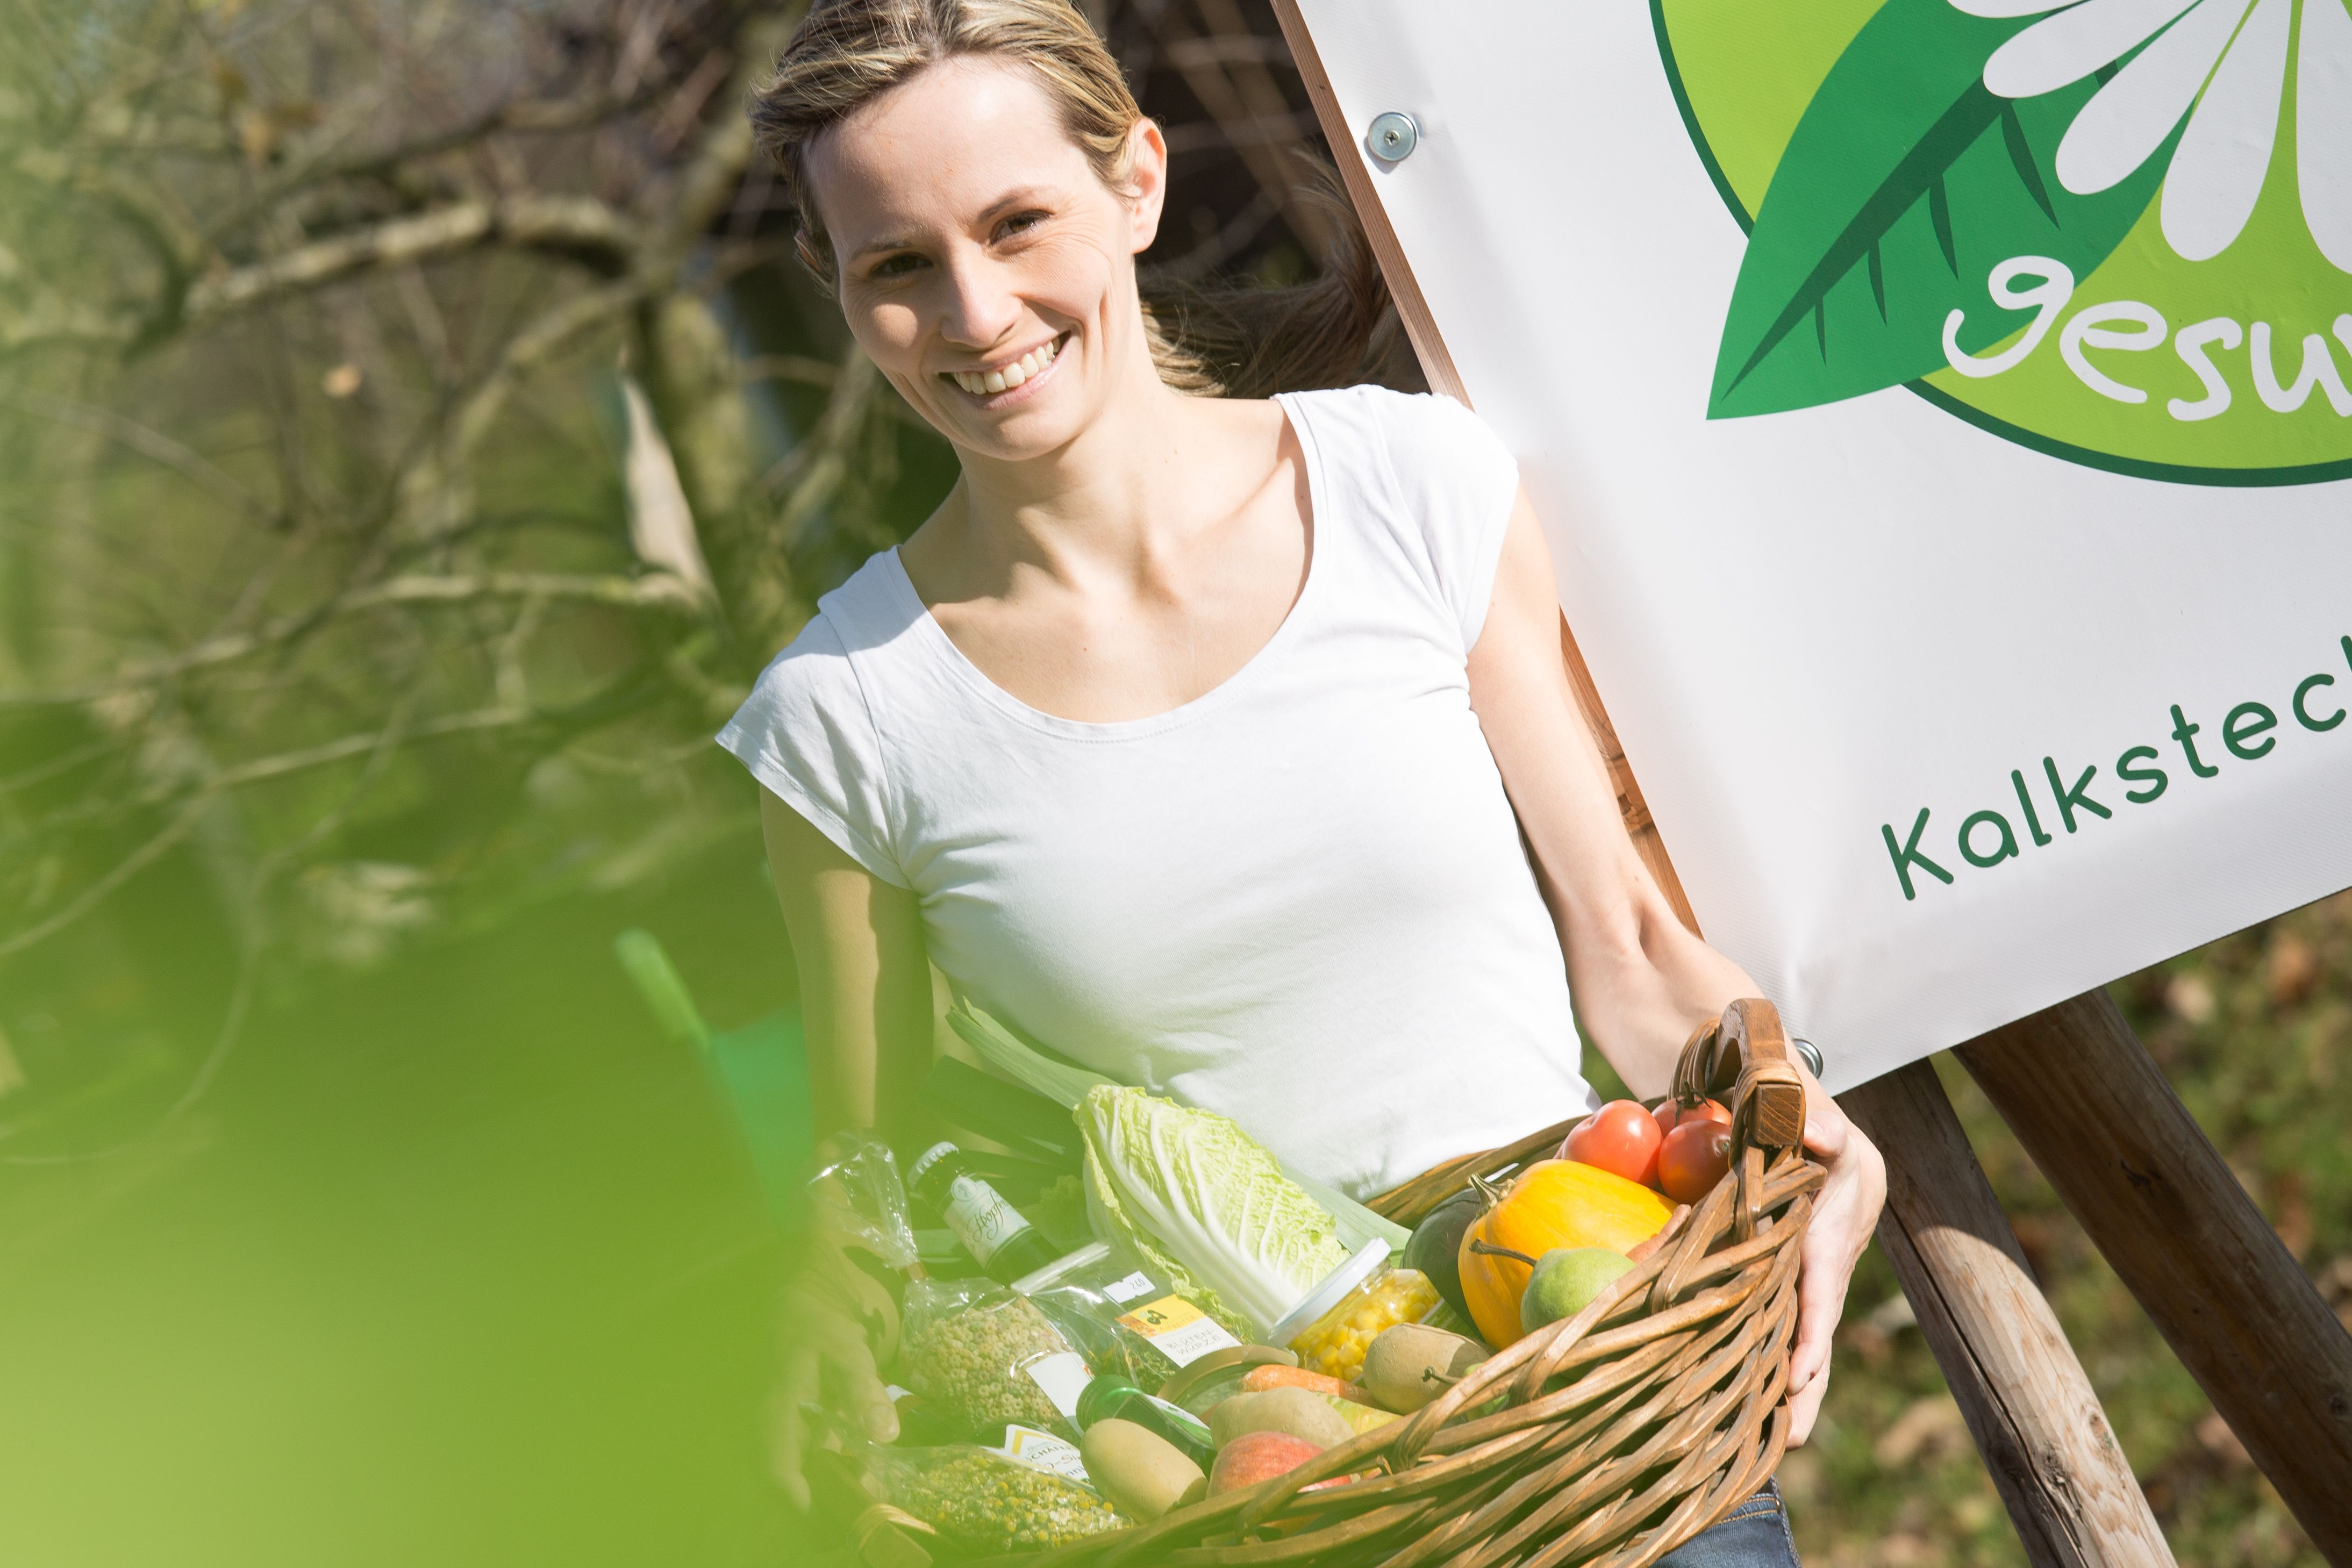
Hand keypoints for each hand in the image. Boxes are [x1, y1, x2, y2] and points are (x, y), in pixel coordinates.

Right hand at [772, 1252, 899, 1509]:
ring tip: (870, 1508)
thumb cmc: (822, 1324)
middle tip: (862, 1521)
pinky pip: (817, 1461)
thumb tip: (885, 1436)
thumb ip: (863, 1390)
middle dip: (824, 1508)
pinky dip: (840, 1474)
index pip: (776, 1469)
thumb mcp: (847, 1348)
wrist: (806, 1301)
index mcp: (778, 1409)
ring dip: (834, 1493)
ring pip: (805, 1474)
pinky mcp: (803, 1428)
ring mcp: (789, 1429)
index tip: (831, 1522)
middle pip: (792, 1483)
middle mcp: (777, 1427)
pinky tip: (868, 1482)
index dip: (799, 1502)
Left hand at [1783, 1064, 1884, 1445]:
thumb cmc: (1815, 1127)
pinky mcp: (1792, 1283)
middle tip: (1794, 1439)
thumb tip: (1817, 1131)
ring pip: (1805, 1340)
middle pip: (1818, 1331)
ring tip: (1786, 1446)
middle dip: (1809, 1385)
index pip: (1820, 1289)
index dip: (1811, 1333)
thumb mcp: (1817, 1120)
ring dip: (1798, 1392)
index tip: (1798, 1375)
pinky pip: (1786, 1328)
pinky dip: (1781, 1367)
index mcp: (1830, 1233)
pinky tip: (1762, 1407)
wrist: (1826, 1138)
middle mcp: (1826, 1264)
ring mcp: (1812, 1279)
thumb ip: (1818, 1126)